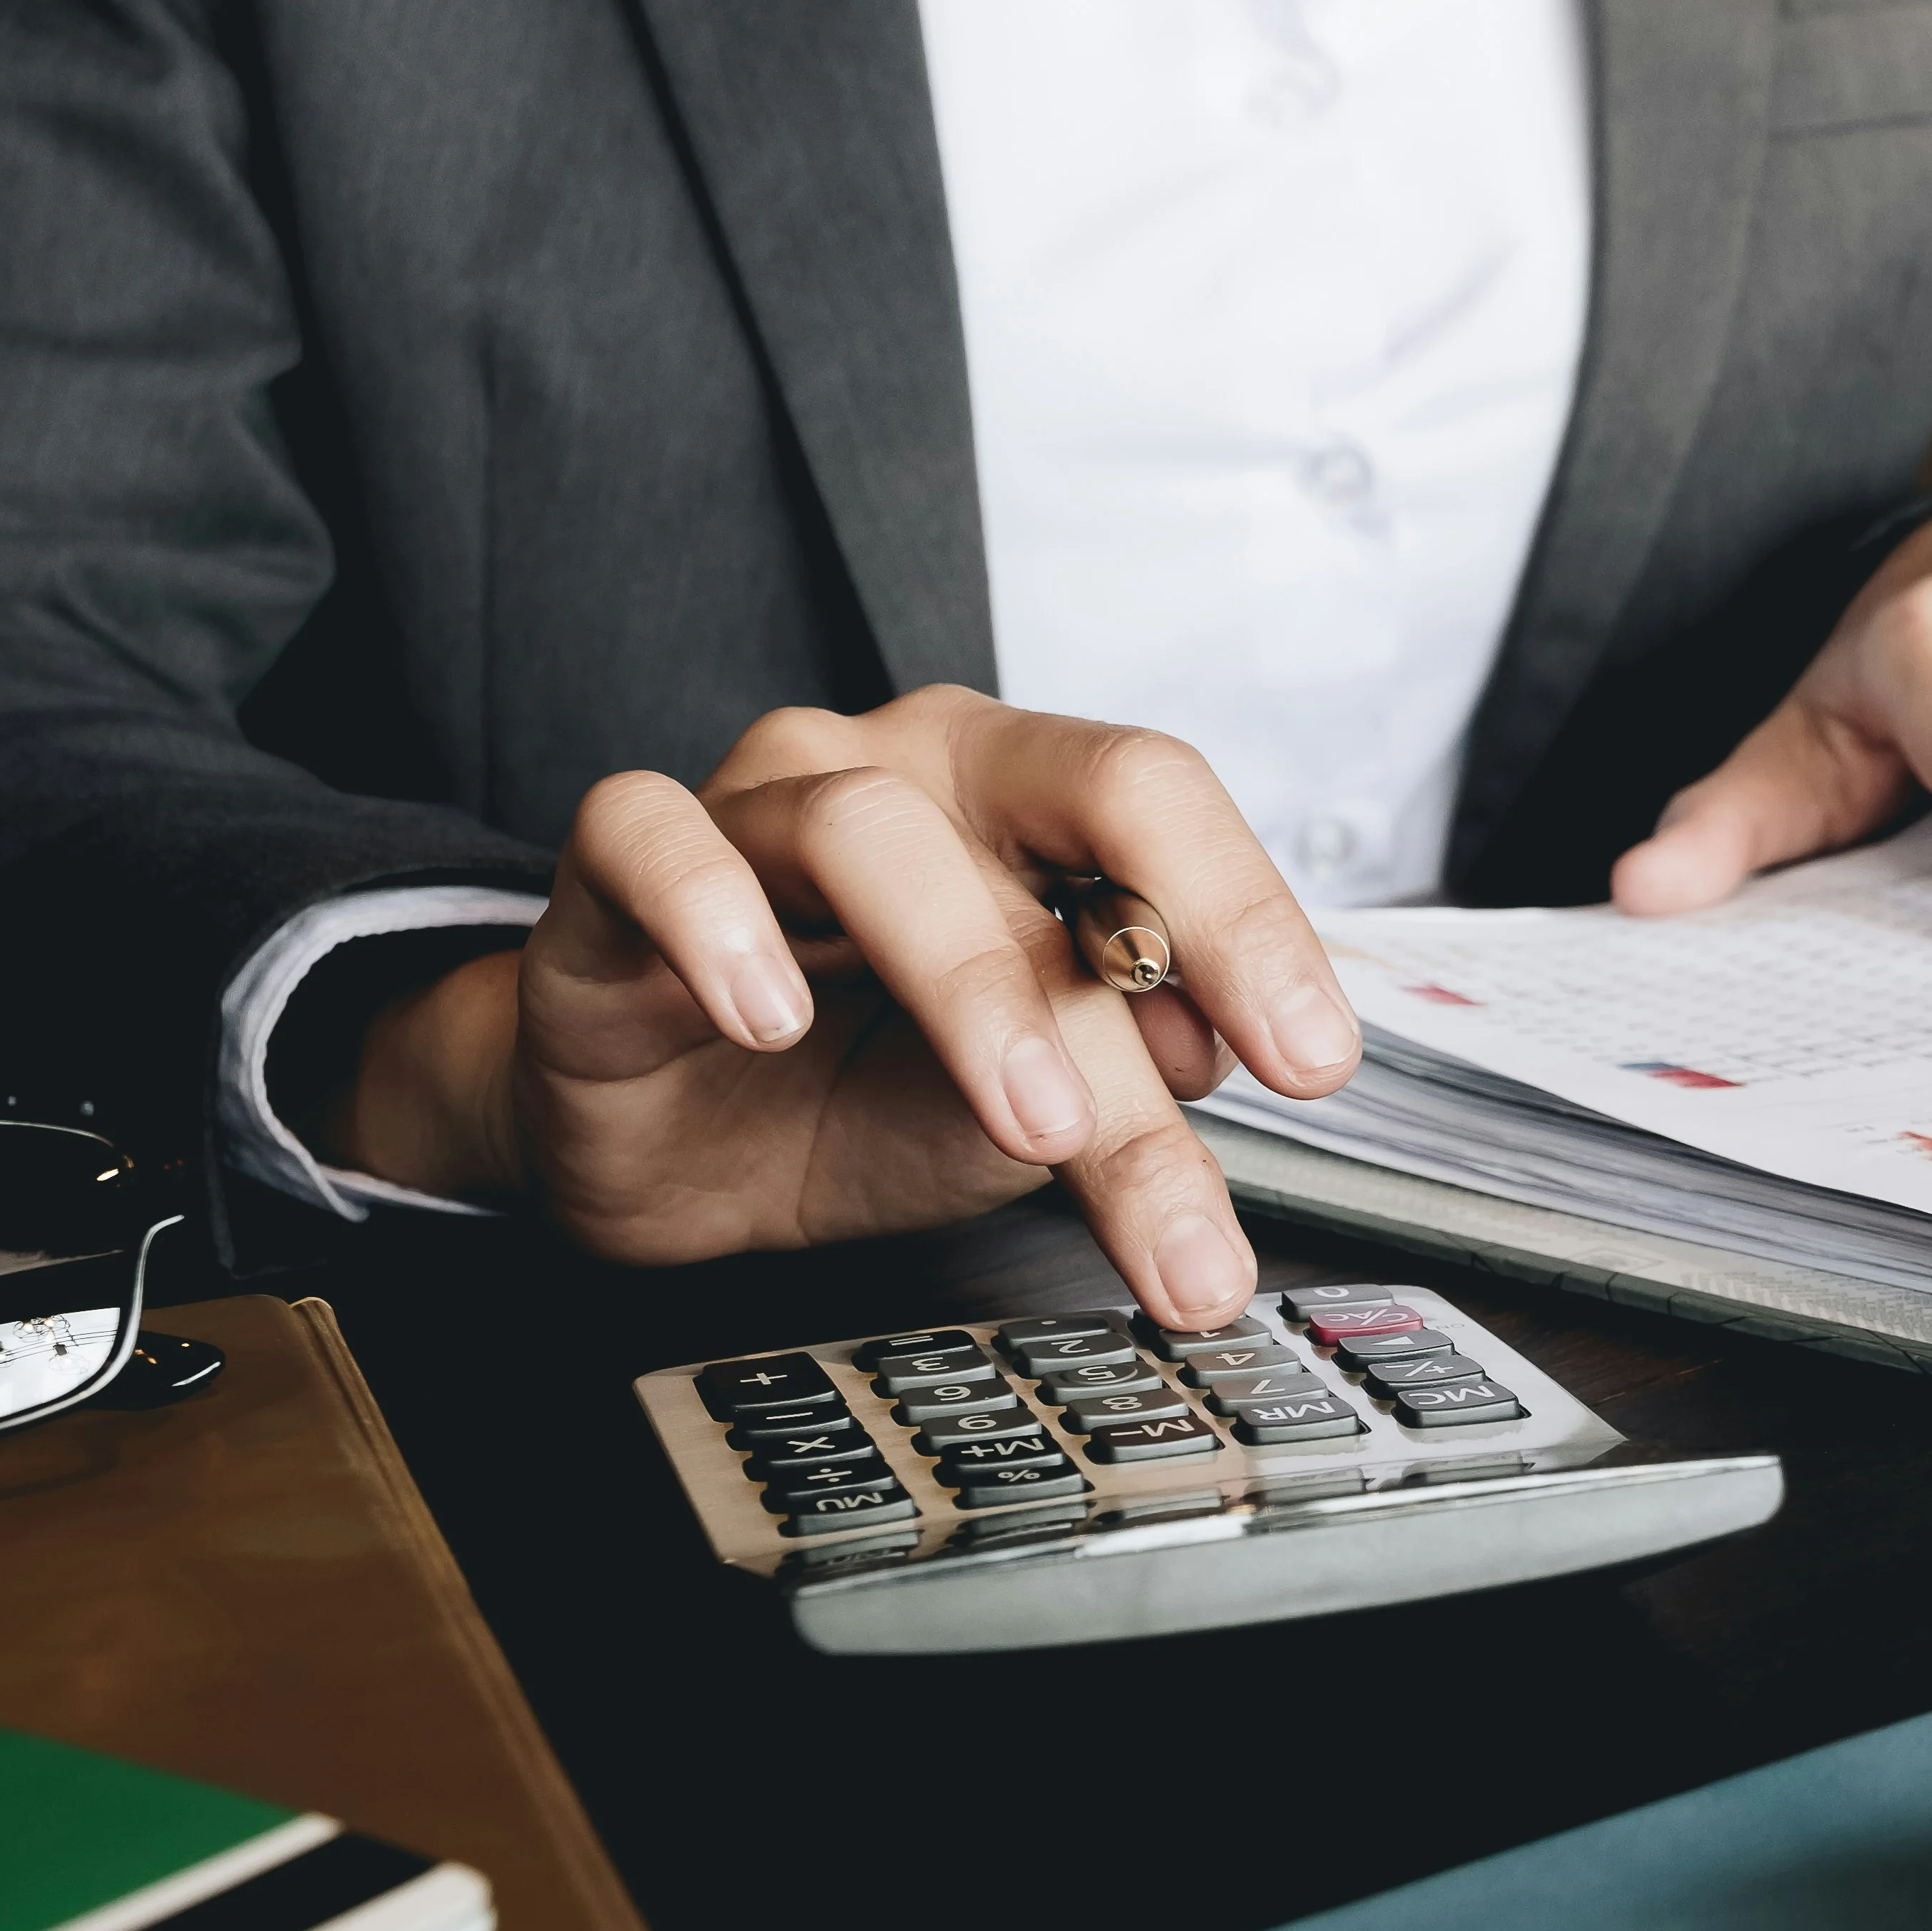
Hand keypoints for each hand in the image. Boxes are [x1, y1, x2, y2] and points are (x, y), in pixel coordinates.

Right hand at [329, 687, 1361, 1327]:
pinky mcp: (615, 875)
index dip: (1254, 924)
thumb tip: (1217, 1047)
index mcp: (1033, 809)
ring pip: (873, 828)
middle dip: (1174, 921)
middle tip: (1228, 1075)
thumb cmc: (857, 1095)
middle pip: (1077, 780)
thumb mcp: (1031, 1118)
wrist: (668, 1158)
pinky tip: (766, 1017)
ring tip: (1032, 1120)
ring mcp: (763, 807)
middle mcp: (912, 772)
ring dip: (973, 981)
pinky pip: (650, 838)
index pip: (1171, 815)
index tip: (1316, 1064)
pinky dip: (713, 917)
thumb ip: (1128, 1073)